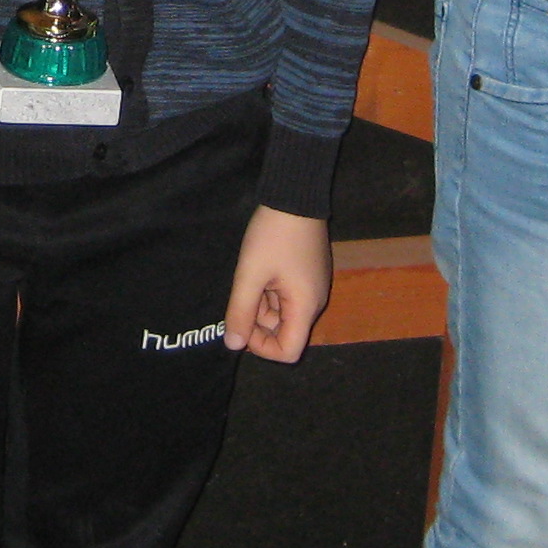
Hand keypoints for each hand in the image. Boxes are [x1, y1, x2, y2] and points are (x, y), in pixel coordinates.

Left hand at [225, 207, 329, 362]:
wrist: (295, 196)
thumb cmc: (273, 235)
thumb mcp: (250, 274)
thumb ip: (240, 311)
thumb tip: (233, 345)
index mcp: (305, 306)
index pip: (289, 352)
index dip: (262, 347)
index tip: (242, 324)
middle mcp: (314, 303)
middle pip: (285, 332)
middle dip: (258, 321)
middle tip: (243, 293)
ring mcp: (313, 288)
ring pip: (283, 313)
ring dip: (262, 303)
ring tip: (252, 275)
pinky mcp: (308, 275)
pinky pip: (287, 296)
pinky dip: (270, 291)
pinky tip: (261, 269)